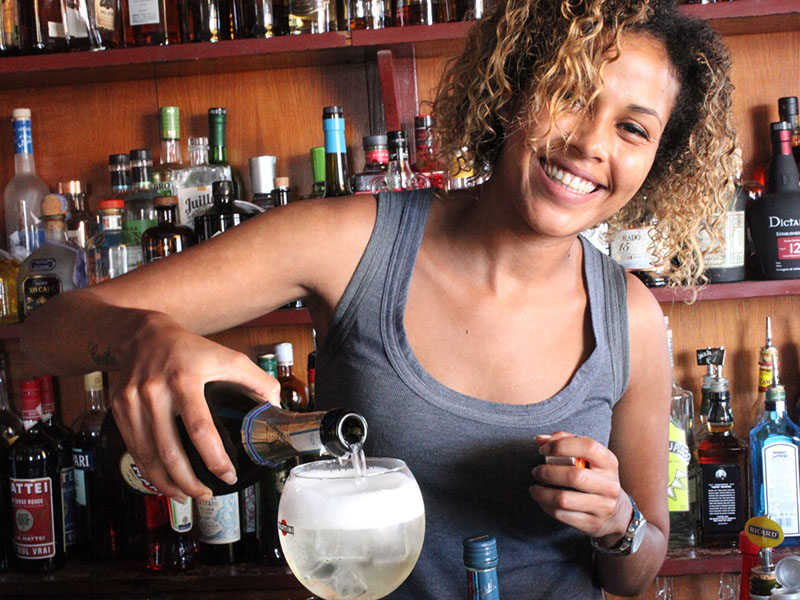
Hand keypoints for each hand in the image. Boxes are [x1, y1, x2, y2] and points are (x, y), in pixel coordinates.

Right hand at [110, 312, 280, 501]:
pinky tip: (164, 480)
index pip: (200, 428)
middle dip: (188, 481)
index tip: (227, 475)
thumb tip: (275, 409)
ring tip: (187, 495)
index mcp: (185, 378)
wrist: (143, 334)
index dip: (214, 458)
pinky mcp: (118, 408)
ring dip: (167, 483)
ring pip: (147, 456)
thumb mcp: (229, 356)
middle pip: (169, 450)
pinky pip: (134, 449)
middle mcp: (155, 391)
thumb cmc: (191, 349)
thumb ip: (257, 381)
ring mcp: (132, 401)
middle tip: (206, 495)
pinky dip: (149, 470)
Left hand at [529, 431, 630, 545]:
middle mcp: (609, 485)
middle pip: (573, 476)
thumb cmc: (595, 477)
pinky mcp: (592, 524)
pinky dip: (546, 506)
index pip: (588, 447)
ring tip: (534, 488)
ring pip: (563, 499)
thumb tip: (540, 440)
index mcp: (609, 463)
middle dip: (547, 472)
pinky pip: (561, 515)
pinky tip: (542, 500)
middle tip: (536, 471)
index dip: (561, 445)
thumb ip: (565, 442)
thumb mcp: (588, 458)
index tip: (544, 450)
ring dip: (541, 493)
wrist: (617, 512)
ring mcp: (602, 507)